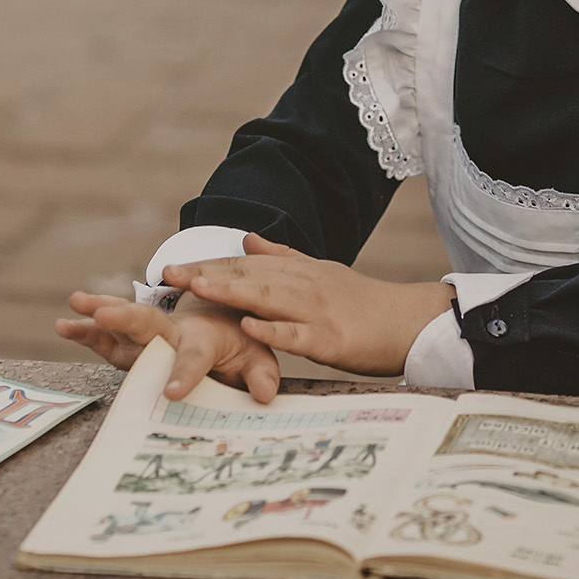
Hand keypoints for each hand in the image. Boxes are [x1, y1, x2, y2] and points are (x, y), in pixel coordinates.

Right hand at [54, 290, 281, 402]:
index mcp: (204, 338)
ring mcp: (149, 337)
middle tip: (104, 312)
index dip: (185, 374)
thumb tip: (264, 395)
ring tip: (76, 302)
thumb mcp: (256, 356)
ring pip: (123, 324)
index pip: (195, 357)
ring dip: (100, 312)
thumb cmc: (239, 342)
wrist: (222, 319)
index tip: (173, 393)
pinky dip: (86, 332)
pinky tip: (63, 325)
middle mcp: (171, 332)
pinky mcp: (133, 343)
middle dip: (127, 319)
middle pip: (149, 325)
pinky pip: (108, 338)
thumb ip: (260, 373)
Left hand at [161, 233, 455, 378]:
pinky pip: (298, 334)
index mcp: (297, 272)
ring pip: (268, 298)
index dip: (208, 265)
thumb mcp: (320, 273)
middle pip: (249, 278)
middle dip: (207, 274)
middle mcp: (303, 285)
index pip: (245, 267)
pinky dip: (273, 330)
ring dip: (231, 292)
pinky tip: (249, 327)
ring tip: (197, 286)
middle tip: (168, 272)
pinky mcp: (331, 338)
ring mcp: (317, 311)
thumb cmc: (363, 302)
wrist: (409, 320)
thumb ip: (281, 257)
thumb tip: (246, 240)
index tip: (171, 267)